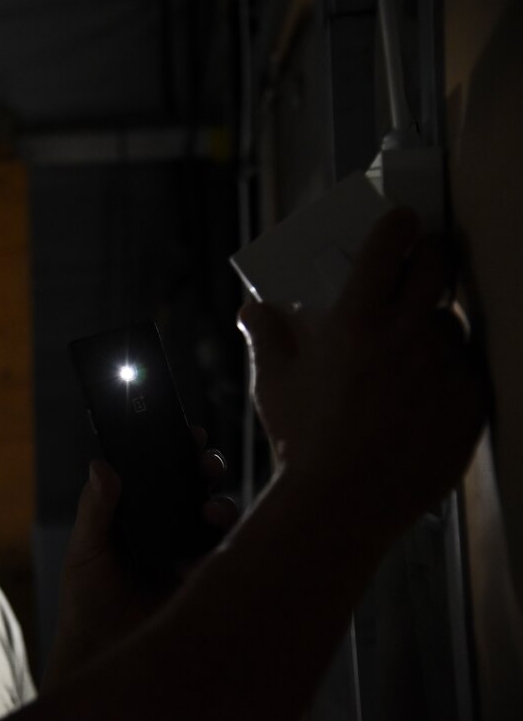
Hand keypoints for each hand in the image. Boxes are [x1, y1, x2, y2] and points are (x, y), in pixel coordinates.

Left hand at [42, 438, 232, 690]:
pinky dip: (228, 547)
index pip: (163, 474)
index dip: (177, 450)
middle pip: (198, 488)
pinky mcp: (209, 584)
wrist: (101, 656)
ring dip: (222, 506)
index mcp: (141, 515)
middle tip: (205, 462)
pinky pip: (230, 558)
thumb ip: (95, 509)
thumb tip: (100, 466)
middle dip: (206, 469)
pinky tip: (213, 548)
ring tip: (211, 511)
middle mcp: (171, 530)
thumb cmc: (87, 604)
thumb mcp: (86, 550)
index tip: (186, 433)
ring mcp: (194, 556)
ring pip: (220, 518)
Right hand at [238, 208, 487, 538]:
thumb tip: (251, 308)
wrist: (345, 500)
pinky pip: (466, 371)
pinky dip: (447, 373)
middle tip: (421, 260)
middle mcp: (408, 333)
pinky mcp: (470, 401)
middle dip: (431, 252)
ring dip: (435, 322)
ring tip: (413, 346)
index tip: (401, 219)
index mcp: (357, 320)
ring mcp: (445, 367)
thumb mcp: (274, 382)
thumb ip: (266, 336)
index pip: (388, 247)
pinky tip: (424, 392)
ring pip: (451, 323)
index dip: (397, 225)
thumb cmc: (303, 438)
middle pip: (437, 266)